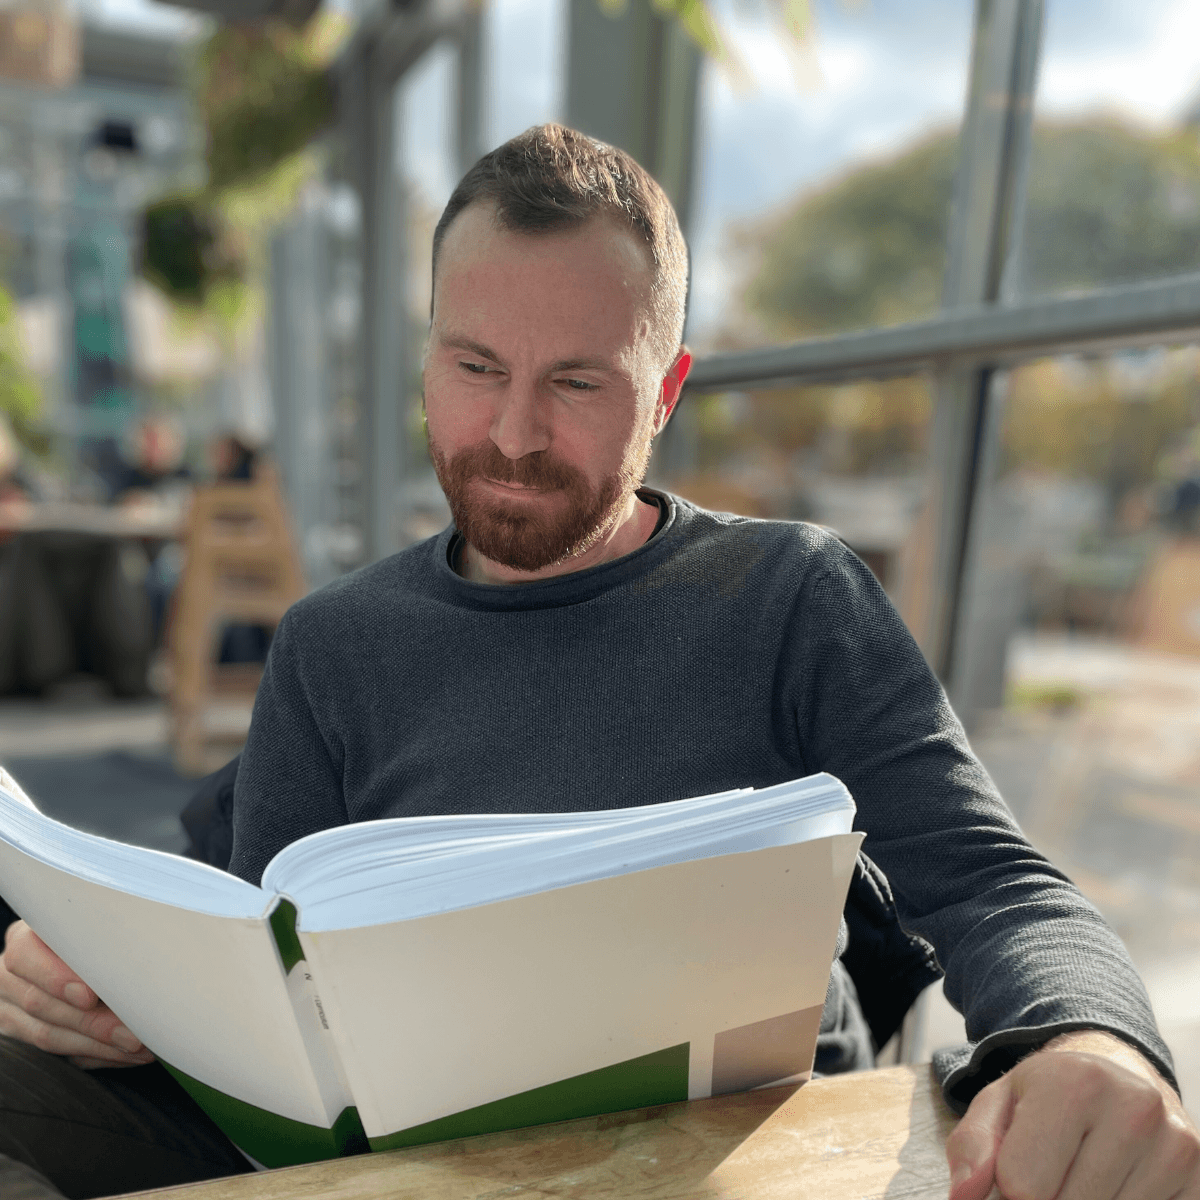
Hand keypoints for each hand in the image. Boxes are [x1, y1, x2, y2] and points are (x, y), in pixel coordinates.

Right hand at [0, 920, 153, 1069]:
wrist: (66, 958)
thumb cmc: (90, 939)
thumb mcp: (90, 931)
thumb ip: (101, 941)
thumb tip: (140, 964)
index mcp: (23, 940)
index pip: (24, 955)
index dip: (56, 977)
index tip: (89, 996)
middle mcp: (11, 976)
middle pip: (40, 1003)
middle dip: (90, 1021)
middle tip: (130, 1032)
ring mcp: (10, 1009)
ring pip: (47, 1034)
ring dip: (97, 1044)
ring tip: (136, 1046)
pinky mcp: (24, 1038)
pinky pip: (58, 1054)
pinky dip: (96, 1055)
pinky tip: (126, 1055)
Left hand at [946, 1030, 1199, 1199]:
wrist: (1117, 1073)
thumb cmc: (1047, 1095)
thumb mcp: (998, 1104)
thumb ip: (973, 1147)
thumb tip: (964, 1196)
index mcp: (1072, 1080)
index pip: (1023, 1186)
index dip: (1008, 1192)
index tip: (1014, 1174)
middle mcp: (1132, 1107)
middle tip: (1050, 1173)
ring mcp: (1174, 1144)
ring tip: (1079, 1174)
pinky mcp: (1198, 1177)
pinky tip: (1113, 1186)